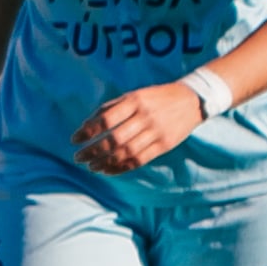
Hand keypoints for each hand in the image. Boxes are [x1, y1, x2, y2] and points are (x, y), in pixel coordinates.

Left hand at [73, 83, 205, 173]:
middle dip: (92, 150)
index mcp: (135, 101)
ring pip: (126, 153)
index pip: (105, 119)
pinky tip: (108, 170)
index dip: (88, 131)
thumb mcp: (135, 95)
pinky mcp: (165, 145)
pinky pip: (140, 160)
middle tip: (78, 157)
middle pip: (114, 139)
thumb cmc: (156, 97)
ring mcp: (156, 132)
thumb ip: (112, 108)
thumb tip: (87, 126)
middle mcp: (145, 117)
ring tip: (91, 167)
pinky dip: (121, 167)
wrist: (192, 100)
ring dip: (105, 162)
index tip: (74, 140)